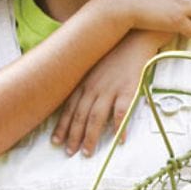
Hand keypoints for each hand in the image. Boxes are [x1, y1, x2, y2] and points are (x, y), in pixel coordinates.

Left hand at [51, 30, 168, 155]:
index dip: (62, 126)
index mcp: (84, 82)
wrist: (135, 36)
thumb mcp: (94, 65)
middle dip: (73, 136)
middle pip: (80, 116)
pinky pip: (122, 112)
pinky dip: (119, 128)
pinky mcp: (128, 89)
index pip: (69, 108)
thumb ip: (86, 82)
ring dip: (90, 137)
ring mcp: (110, 89)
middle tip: (69, 153)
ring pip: (96, 118)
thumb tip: (79, 99)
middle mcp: (94, 87)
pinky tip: (118, 141)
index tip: (55, 141)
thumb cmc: (114, 51)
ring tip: (87, 153)